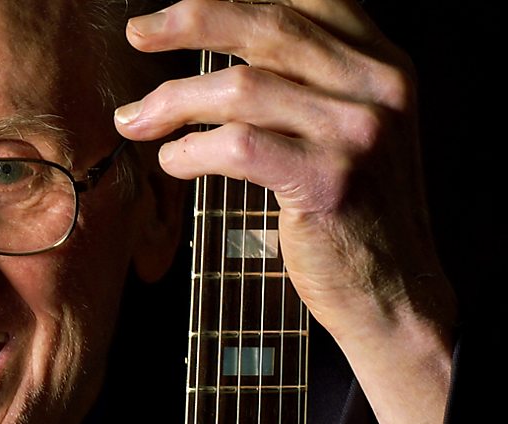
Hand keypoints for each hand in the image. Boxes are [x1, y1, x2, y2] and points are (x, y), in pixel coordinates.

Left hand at [115, 0, 455, 423]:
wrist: (392, 289)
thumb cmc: (350, 208)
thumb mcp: (344, 126)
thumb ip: (303, 79)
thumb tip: (217, 40)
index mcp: (380, 61)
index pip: (302, 0)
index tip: (174, 10)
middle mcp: (378, 84)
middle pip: (267, 27)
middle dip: (190, 22)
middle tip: (138, 32)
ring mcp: (358, 132)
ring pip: (241, 87)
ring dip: (171, 101)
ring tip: (135, 121)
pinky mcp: (330, 180)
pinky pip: (237, 145)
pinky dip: (190, 150)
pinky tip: (172, 161)